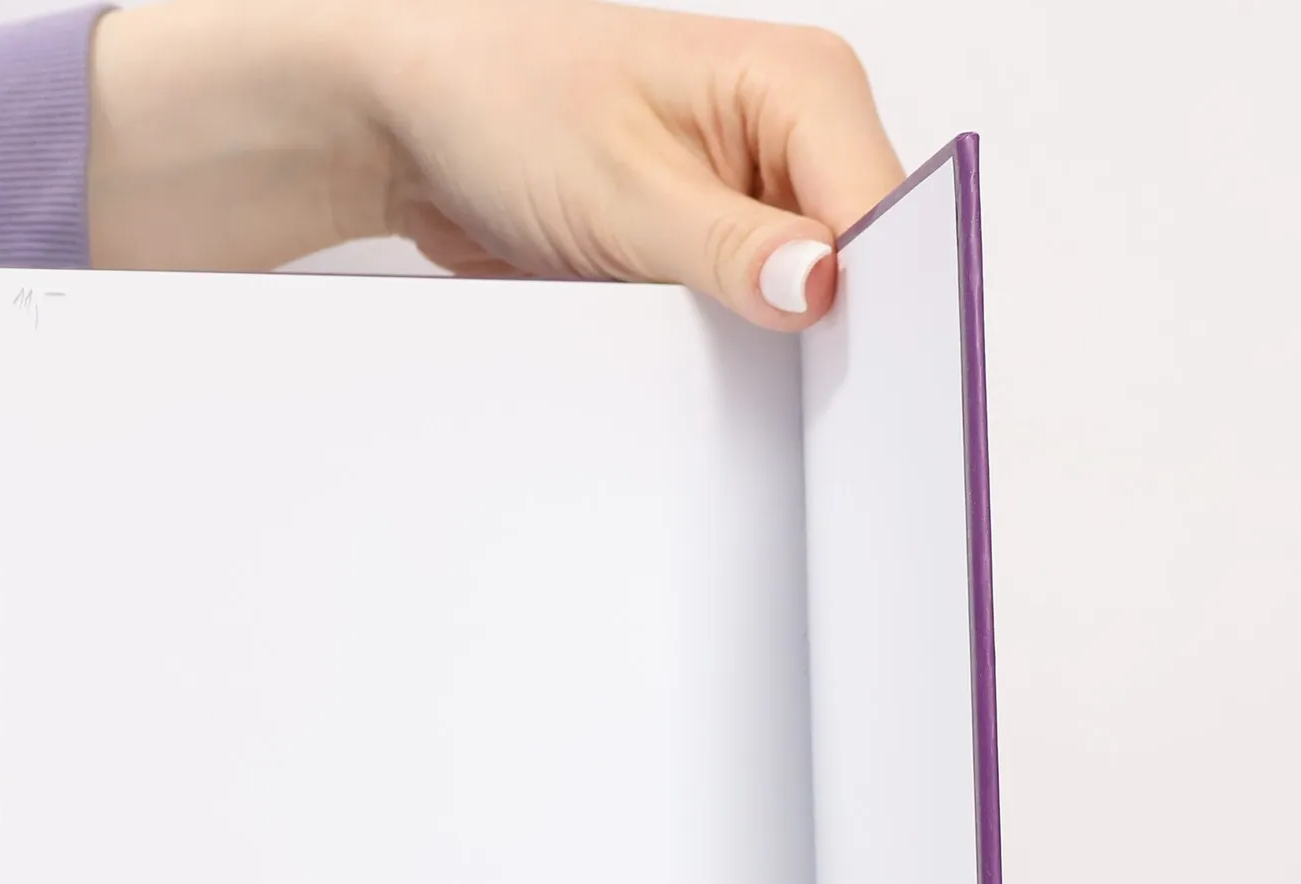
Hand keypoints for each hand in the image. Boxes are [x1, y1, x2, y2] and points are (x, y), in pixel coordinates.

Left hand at [88, 0, 903, 328]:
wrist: (411, 117)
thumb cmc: (502, 100)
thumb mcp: (620, 187)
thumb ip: (728, 248)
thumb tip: (822, 288)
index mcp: (805, 86)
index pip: (888, 218)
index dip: (875, 307)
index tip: (844, 381)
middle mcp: (793, 138)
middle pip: (858, 269)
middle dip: (816, 332)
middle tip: (760, 379)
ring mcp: (754, 198)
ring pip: (804, 306)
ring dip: (760, 346)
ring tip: (698, 350)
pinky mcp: (712, 248)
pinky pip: (745, 319)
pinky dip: (721, 349)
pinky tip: (686, 356)